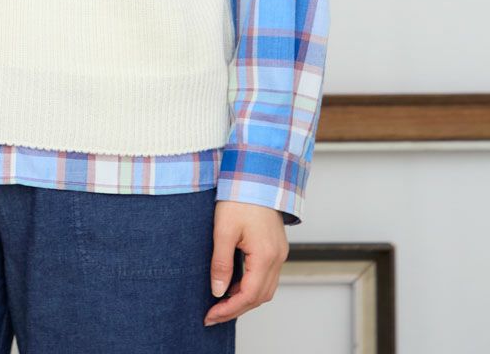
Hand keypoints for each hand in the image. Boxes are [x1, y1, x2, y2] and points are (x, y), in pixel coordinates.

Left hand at [203, 201, 288, 326]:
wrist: (257, 173)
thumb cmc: (240, 196)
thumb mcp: (223, 230)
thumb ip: (221, 263)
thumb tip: (218, 291)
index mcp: (266, 255)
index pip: (249, 296)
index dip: (228, 310)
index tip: (210, 316)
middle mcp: (277, 257)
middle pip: (260, 297)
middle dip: (236, 309)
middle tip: (213, 314)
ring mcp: (279, 252)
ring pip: (265, 288)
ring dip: (245, 299)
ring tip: (221, 302)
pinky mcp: (276, 246)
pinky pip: (266, 275)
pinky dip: (251, 285)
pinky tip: (235, 284)